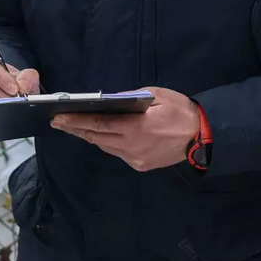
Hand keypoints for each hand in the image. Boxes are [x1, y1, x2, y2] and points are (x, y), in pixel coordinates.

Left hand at [50, 86, 200, 171]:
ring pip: (105, 147)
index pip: (99, 124)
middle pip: (97, 138)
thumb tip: (109, 101)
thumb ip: (131, 98)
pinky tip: (99, 135)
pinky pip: (117, 153)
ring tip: (74, 127)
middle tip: (58, 122)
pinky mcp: (140, 165)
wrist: (202, 136)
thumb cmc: (180, 110)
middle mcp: (132, 146)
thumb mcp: (156, 95)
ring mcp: (136, 159)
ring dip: (89, 136)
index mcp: (136, 127)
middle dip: (76, 129)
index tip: (59, 117)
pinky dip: (106, 142)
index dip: (77, 121)